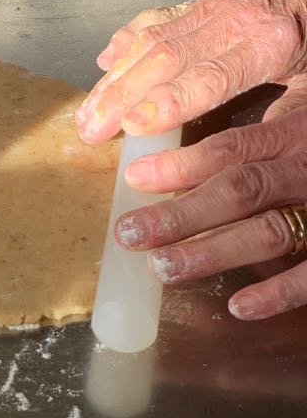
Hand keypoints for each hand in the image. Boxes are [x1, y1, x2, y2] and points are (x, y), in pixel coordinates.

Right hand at [74, 0, 306, 142]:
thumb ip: (285, 117)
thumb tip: (245, 159)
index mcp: (266, 45)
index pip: (206, 79)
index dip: (166, 103)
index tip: (133, 126)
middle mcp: (230, 21)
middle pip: (164, 59)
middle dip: (121, 96)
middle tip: (91, 128)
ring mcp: (208, 8)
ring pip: (150, 40)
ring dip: (114, 77)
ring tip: (88, 110)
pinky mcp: (196, 2)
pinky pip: (152, 20)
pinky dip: (124, 41)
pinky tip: (105, 62)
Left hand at [115, 112, 306, 319]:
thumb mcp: (305, 111)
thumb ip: (265, 127)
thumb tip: (192, 149)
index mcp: (297, 133)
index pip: (232, 147)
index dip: (182, 162)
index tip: (135, 175)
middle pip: (238, 191)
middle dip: (179, 214)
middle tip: (130, 233)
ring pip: (268, 233)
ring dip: (212, 253)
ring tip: (164, 267)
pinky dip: (279, 292)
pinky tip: (239, 306)